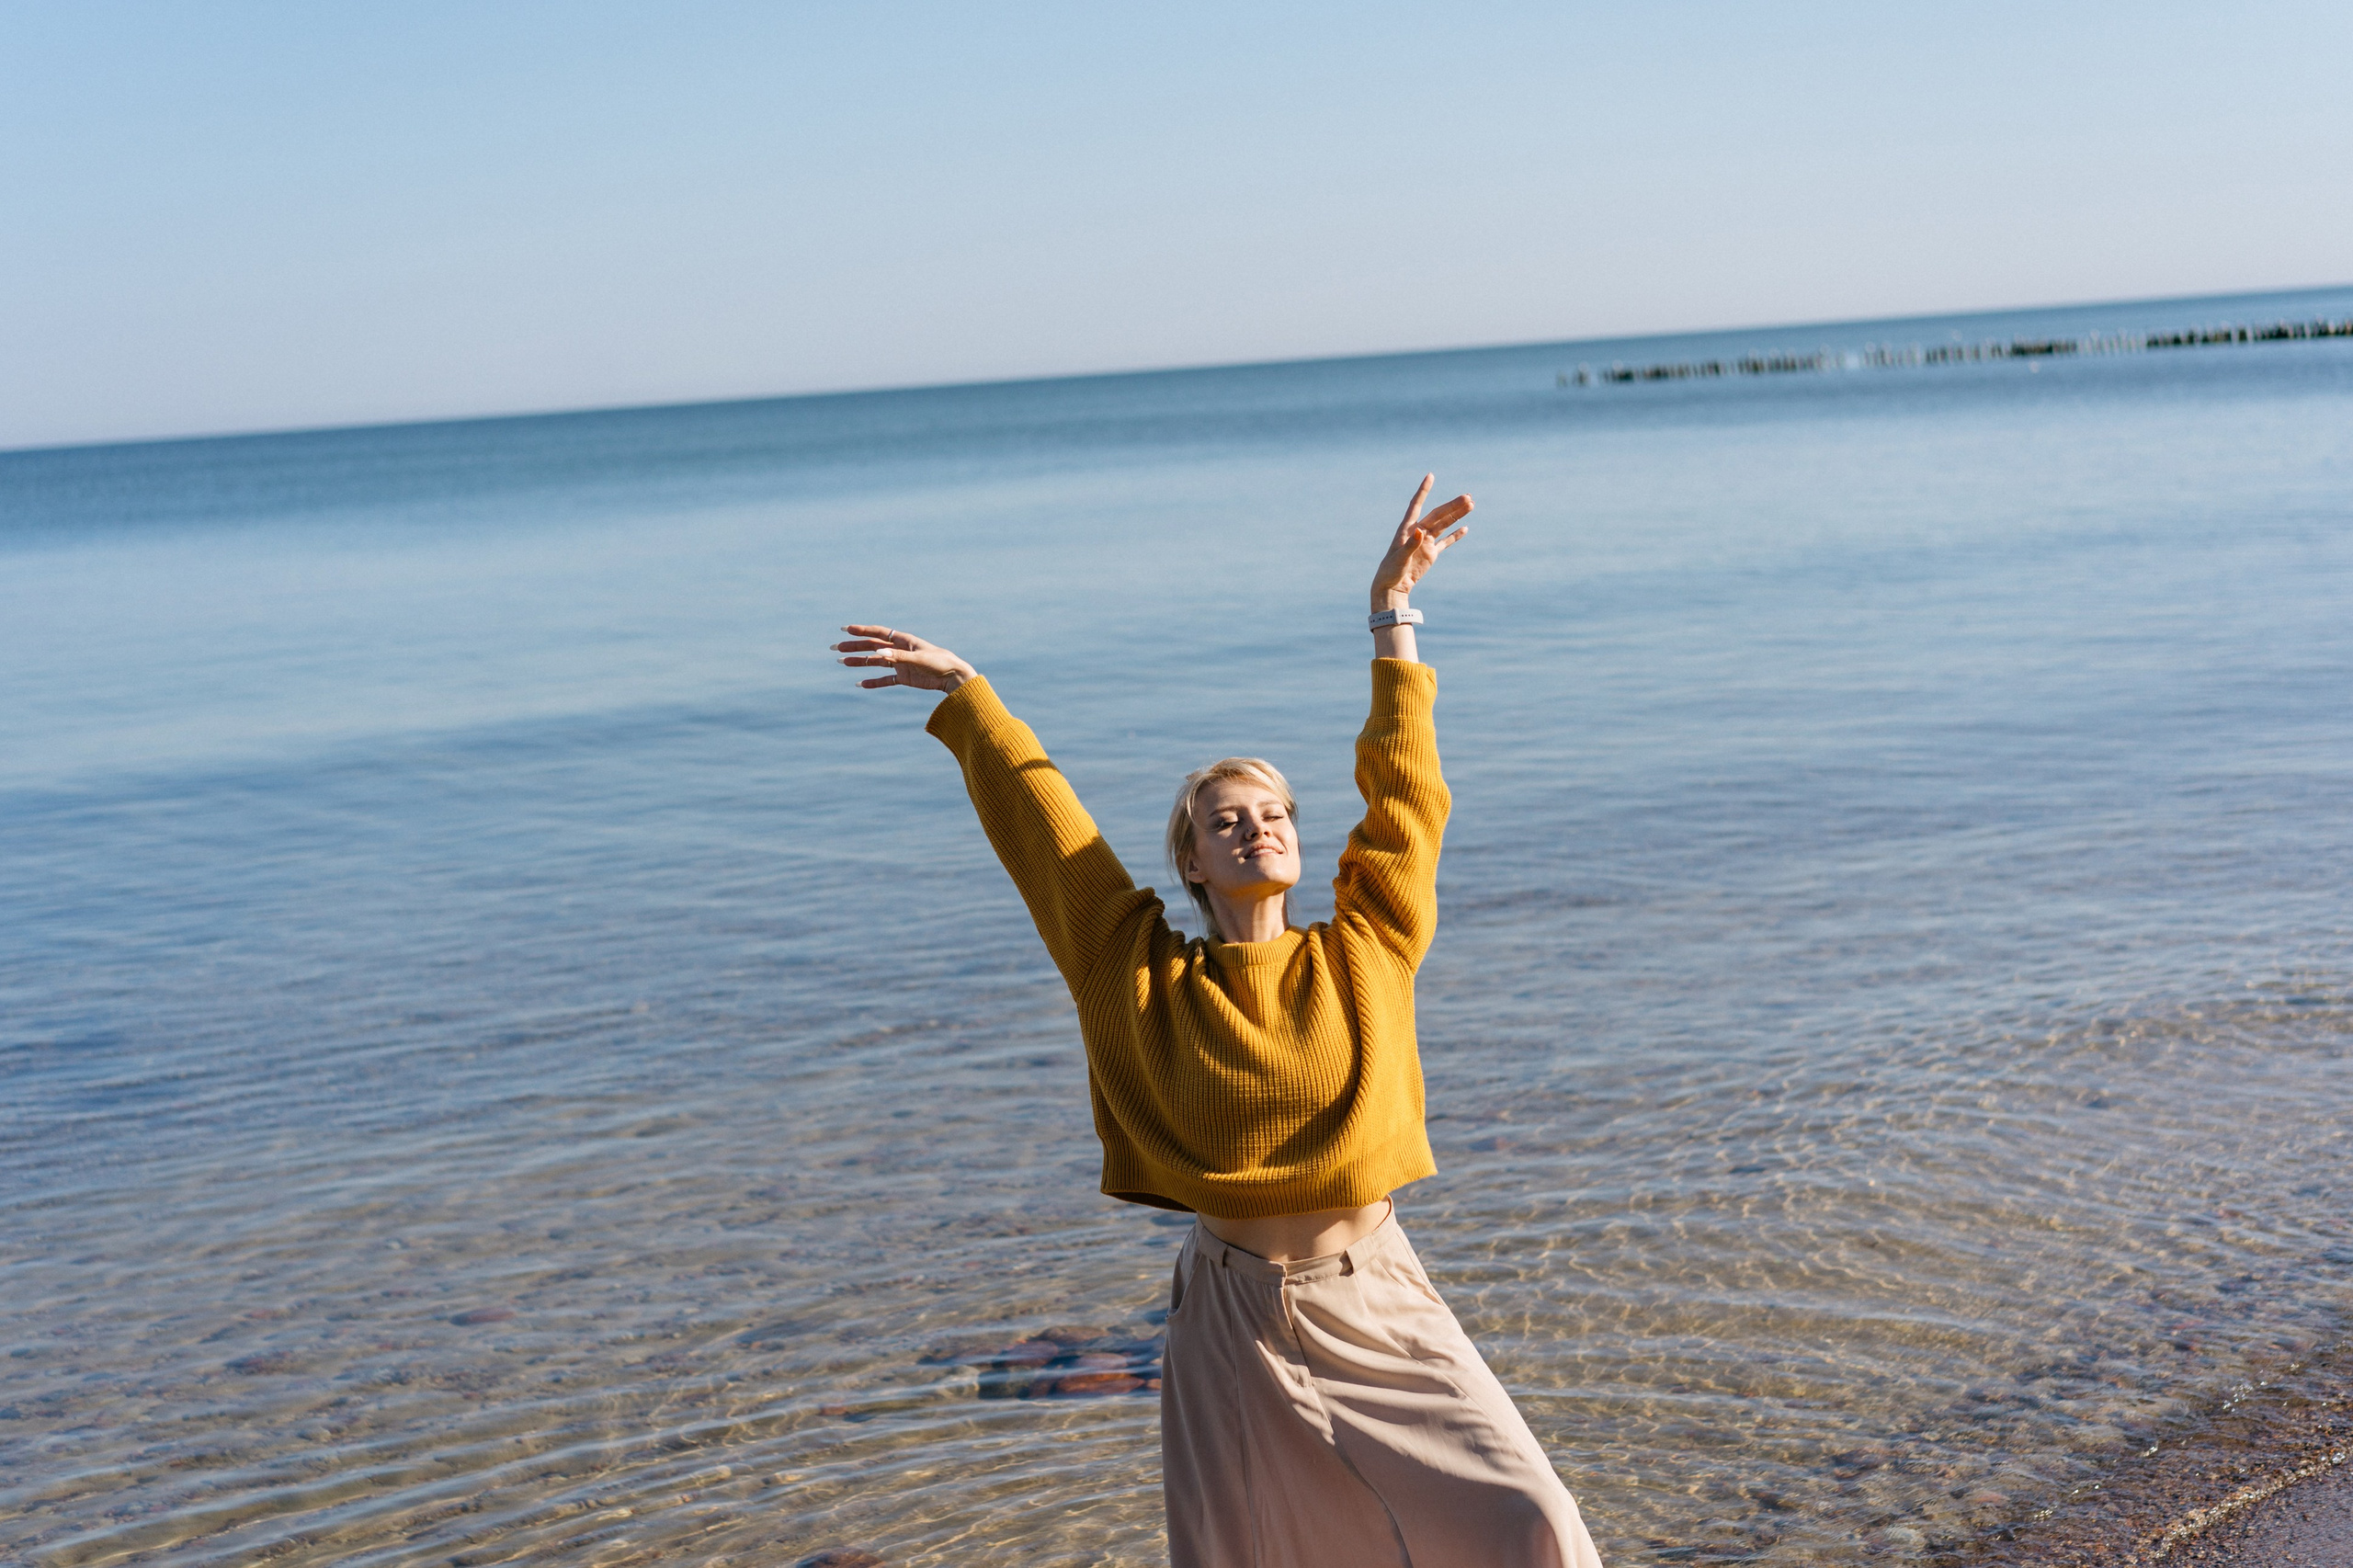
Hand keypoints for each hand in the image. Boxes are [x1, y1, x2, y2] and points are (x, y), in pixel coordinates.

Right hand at [834, 625, 975, 691]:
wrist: (954, 677)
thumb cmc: (939, 663)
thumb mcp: (918, 659)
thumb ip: (897, 657)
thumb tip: (877, 654)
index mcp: (903, 640)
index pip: (878, 633)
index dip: (861, 630)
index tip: (845, 629)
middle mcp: (900, 650)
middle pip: (872, 647)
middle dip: (854, 647)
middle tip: (836, 648)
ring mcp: (901, 664)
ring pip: (875, 662)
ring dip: (859, 662)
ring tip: (842, 662)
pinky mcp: (905, 677)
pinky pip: (885, 679)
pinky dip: (873, 682)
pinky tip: (860, 684)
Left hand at [1370, 474, 1471, 608]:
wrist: (1393, 587)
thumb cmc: (1391, 571)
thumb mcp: (1400, 558)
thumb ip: (1410, 545)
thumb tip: (1421, 531)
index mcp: (1407, 529)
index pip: (1417, 504)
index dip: (1423, 490)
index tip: (1430, 476)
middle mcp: (1418, 532)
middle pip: (1438, 514)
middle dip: (1452, 505)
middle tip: (1468, 497)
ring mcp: (1426, 542)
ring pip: (1444, 525)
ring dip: (1457, 515)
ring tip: (1471, 505)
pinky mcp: (1431, 553)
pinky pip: (1445, 542)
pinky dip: (1455, 535)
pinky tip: (1465, 528)